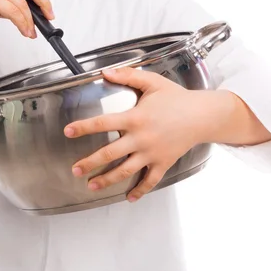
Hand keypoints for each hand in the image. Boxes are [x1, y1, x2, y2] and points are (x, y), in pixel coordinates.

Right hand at [0, 0, 53, 38]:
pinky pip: (13, 13)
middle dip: (44, 5)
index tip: (48, 10)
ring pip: (22, 5)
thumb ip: (8, 3)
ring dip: (30, 22)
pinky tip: (24, 30)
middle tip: (48, 18)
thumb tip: (24, 15)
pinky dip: (21, 24)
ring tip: (31, 32)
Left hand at [64, 67, 214, 201]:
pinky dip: (140, 190)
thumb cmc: (177, 98)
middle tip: (75, 169)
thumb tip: (106, 72)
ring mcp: (152, 153)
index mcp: (135, 118)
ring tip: (91, 185)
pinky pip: (150, 181)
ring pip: (125, 171)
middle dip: (90, 163)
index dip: (83, 127)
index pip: (103, 123)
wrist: (203, 115)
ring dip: (107, 179)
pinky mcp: (163, 163)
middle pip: (110, 154)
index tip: (68, 131)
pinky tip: (129, 197)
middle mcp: (141, 138)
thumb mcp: (152, 82)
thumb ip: (128, 75)